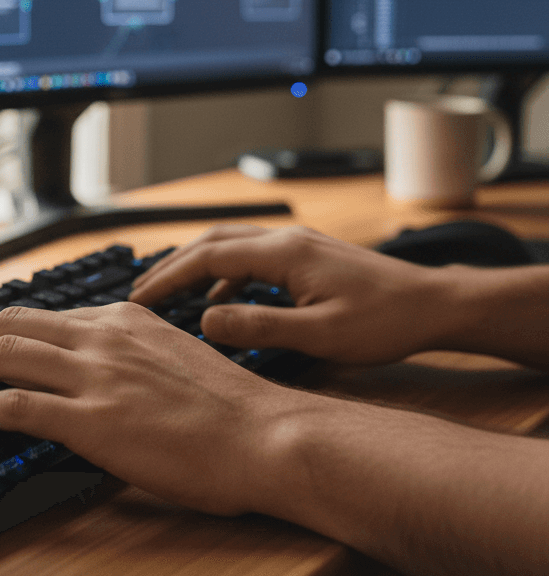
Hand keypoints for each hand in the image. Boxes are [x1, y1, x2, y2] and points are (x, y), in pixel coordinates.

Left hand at [0, 303, 291, 515]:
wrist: (268, 436)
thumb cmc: (233, 410)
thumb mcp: (175, 359)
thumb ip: (131, 358)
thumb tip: (100, 376)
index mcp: (125, 319)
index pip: (46, 315)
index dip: (4, 330)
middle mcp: (104, 337)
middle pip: (11, 326)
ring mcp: (96, 376)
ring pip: (2, 357)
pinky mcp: (92, 420)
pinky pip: (11, 405)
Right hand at [128, 225, 453, 365]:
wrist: (435, 305)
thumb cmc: (385, 321)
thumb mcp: (321, 335)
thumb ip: (260, 326)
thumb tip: (206, 321)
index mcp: (284, 253)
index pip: (207, 257)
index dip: (168, 278)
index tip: (140, 300)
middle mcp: (286, 240)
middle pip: (211, 242)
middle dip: (172, 266)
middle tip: (142, 293)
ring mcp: (297, 244)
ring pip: (229, 245)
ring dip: (195, 266)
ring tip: (169, 294)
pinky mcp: (306, 255)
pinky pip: (250, 256)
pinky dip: (223, 273)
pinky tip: (219, 300)